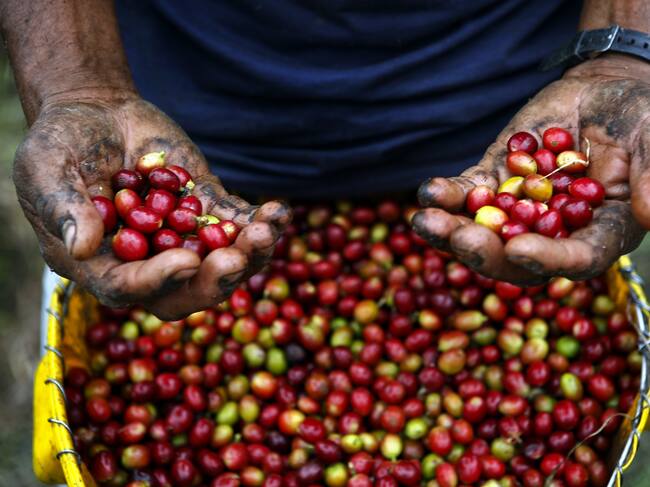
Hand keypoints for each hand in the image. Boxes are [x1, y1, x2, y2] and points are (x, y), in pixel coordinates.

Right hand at [14, 92, 290, 318]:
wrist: (98, 114)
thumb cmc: (61, 142)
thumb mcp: (47, 169)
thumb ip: (63, 208)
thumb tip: (84, 247)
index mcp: (100, 263)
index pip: (128, 288)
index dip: (158, 281)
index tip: (186, 261)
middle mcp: (145, 261)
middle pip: (185, 291)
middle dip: (214, 280)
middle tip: (236, 258)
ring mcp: (180, 238)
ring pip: (220, 264)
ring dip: (248, 253)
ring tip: (266, 228)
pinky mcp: (205, 213)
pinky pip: (235, 225)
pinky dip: (258, 222)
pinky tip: (277, 211)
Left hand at [413, 55, 649, 284]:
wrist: (601, 92)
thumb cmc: (639, 117)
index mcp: (599, 232)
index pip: (575, 259)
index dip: (548, 259)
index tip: (519, 249)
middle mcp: (553, 231)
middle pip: (515, 257)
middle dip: (486, 251)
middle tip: (462, 240)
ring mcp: (518, 209)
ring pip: (482, 231)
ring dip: (451, 230)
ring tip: (426, 220)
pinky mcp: (494, 181)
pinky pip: (466, 195)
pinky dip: (446, 196)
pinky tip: (428, 193)